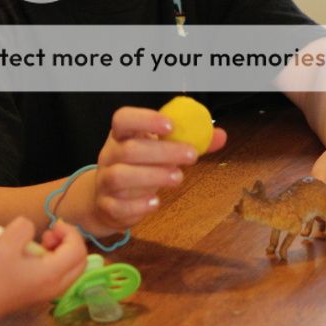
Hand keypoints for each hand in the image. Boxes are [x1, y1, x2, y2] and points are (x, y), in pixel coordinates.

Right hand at [0, 217, 86, 318]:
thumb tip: (32, 229)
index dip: (70, 232)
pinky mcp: (43, 293)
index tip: (53, 225)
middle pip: (81, 261)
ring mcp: (51, 292)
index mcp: (52, 274)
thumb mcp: (6, 242)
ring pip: (73, 268)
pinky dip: (58, 260)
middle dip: (70, 241)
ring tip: (44, 242)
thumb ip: (24, 228)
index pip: (78, 250)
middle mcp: (57, 286)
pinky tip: (38, 254)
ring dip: (64, 250)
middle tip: (51, 234)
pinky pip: (63, 274)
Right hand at [93, 106, 226, 230]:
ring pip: (120, 176)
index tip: (171, 125)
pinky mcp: (107, 206)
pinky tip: (156, 202)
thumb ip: (189, 141)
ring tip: (178, 177)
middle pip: (129, 149)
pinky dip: (138, 205)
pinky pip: (117, 206)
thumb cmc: (139, 166)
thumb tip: (220, 136)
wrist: (106, 197)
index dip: (145, 119)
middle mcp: (110, 155)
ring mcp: (105, 181)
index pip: (123, 119)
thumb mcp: (159, 149)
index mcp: (122, 135)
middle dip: (163, 152)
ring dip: (152, 176)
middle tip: (191, 156)